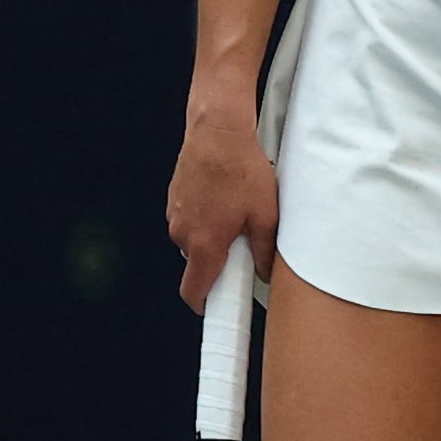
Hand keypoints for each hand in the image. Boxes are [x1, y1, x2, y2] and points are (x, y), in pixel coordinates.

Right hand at [164, 104, 279, 308]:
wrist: (217, 130)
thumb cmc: (241, 169)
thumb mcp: (266, 214)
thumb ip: (265, 250)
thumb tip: (265, 271)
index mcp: (204, 245)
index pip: (193, 292)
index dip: (205, 305)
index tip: (219, 310)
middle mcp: (182, 234)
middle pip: (198, 264)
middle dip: (219, 260)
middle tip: (245, 242)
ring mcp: (175, 215)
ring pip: (195, 238)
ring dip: (213, 234)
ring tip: (238, 210)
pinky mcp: (174, 198)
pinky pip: (191, 217)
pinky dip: (206, 214)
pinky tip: (225, 196)